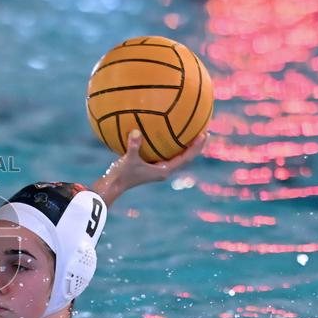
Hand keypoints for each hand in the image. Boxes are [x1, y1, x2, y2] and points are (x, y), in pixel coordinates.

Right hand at [93, 129, 208, 206]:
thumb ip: (133, 146)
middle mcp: (164, 170)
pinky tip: (164, 134)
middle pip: (185, 157)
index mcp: (164, 170)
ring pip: (176, 156)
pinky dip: (168, 145)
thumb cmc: (122, 175)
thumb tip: (136, 131)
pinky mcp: (150, 166)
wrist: (112, 186)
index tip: (204, 134)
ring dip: (184, 146)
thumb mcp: (128, 159)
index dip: (196, 147)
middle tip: (203, 131)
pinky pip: (164, 154)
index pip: (186, 158)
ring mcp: (157, 169)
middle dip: (195, 146)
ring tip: (190, 133)